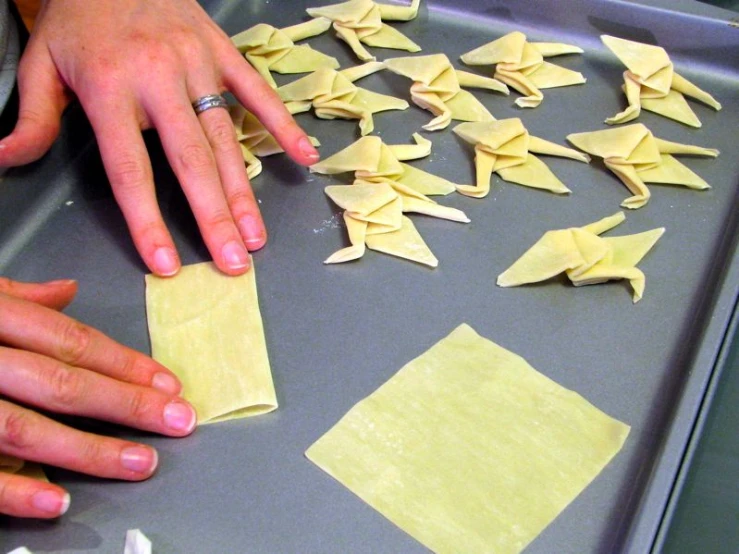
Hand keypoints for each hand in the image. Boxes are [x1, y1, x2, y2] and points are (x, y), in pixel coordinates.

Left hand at [0, 0, 319, 276]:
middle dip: (214, 217)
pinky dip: (282, 124)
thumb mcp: (40, 64)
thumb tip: (3, 163)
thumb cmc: (76, 19)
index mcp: (109, 88)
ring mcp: (197, 63)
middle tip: (234, 263)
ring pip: (226, 137)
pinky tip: (303, 157)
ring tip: (257, 237)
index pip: (131, 169)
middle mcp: (158, 78)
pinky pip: (257, 91)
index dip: (149, 220)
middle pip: (191, 161)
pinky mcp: (222, 51)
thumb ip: (29, 119)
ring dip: (243, 191)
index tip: (169, 263)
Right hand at [0, 278, 196, 518]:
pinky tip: (56, 502)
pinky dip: (12, 490)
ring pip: (22, 427)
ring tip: (140, 463)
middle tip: (178, 421)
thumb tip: (69, 292)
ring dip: (87, 450)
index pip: (69, 341)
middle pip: (60, 381)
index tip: (168, 385)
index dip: (124, 363)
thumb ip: (15, 297)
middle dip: (125, 404)